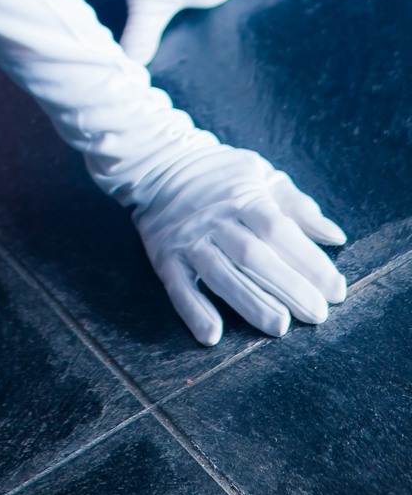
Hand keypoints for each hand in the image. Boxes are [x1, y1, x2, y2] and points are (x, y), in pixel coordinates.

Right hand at [134, 144, 346, 344]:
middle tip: (318, 314)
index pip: (279, 230)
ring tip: (280, 326)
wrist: (158, 160)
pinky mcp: (164, 256)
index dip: (308, 260)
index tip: (335, 289)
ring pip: (220, 274)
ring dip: (249, 302)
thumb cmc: (221, 173)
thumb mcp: (261, 174)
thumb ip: (298, 206)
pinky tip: (212, 334)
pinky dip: (193, 311)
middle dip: (288, 287)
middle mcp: (215, 219)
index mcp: (243, 197)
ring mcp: (188, 239)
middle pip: (253, 255)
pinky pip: (178, 286)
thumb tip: (335, 237)